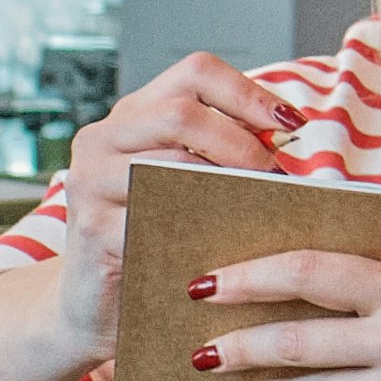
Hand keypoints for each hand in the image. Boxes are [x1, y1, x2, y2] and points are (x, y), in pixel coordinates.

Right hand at [0, 51, 283, 380]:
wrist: (91, 308)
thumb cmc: (151, 243)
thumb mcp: (179, 184)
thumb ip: (216, 152)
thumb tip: (287, 135)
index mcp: (129, 116)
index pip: (195, 72)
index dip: (249, 93)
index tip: (291, 123)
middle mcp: (101, 138)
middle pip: (183, 113)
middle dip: (241, 144)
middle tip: (276, 178)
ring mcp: (89, 181)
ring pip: (171, 164)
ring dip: (227, 187)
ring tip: (260, 209)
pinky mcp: (91, 228)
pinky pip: (157, 220)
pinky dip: (200, 229)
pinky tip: (226, 246)